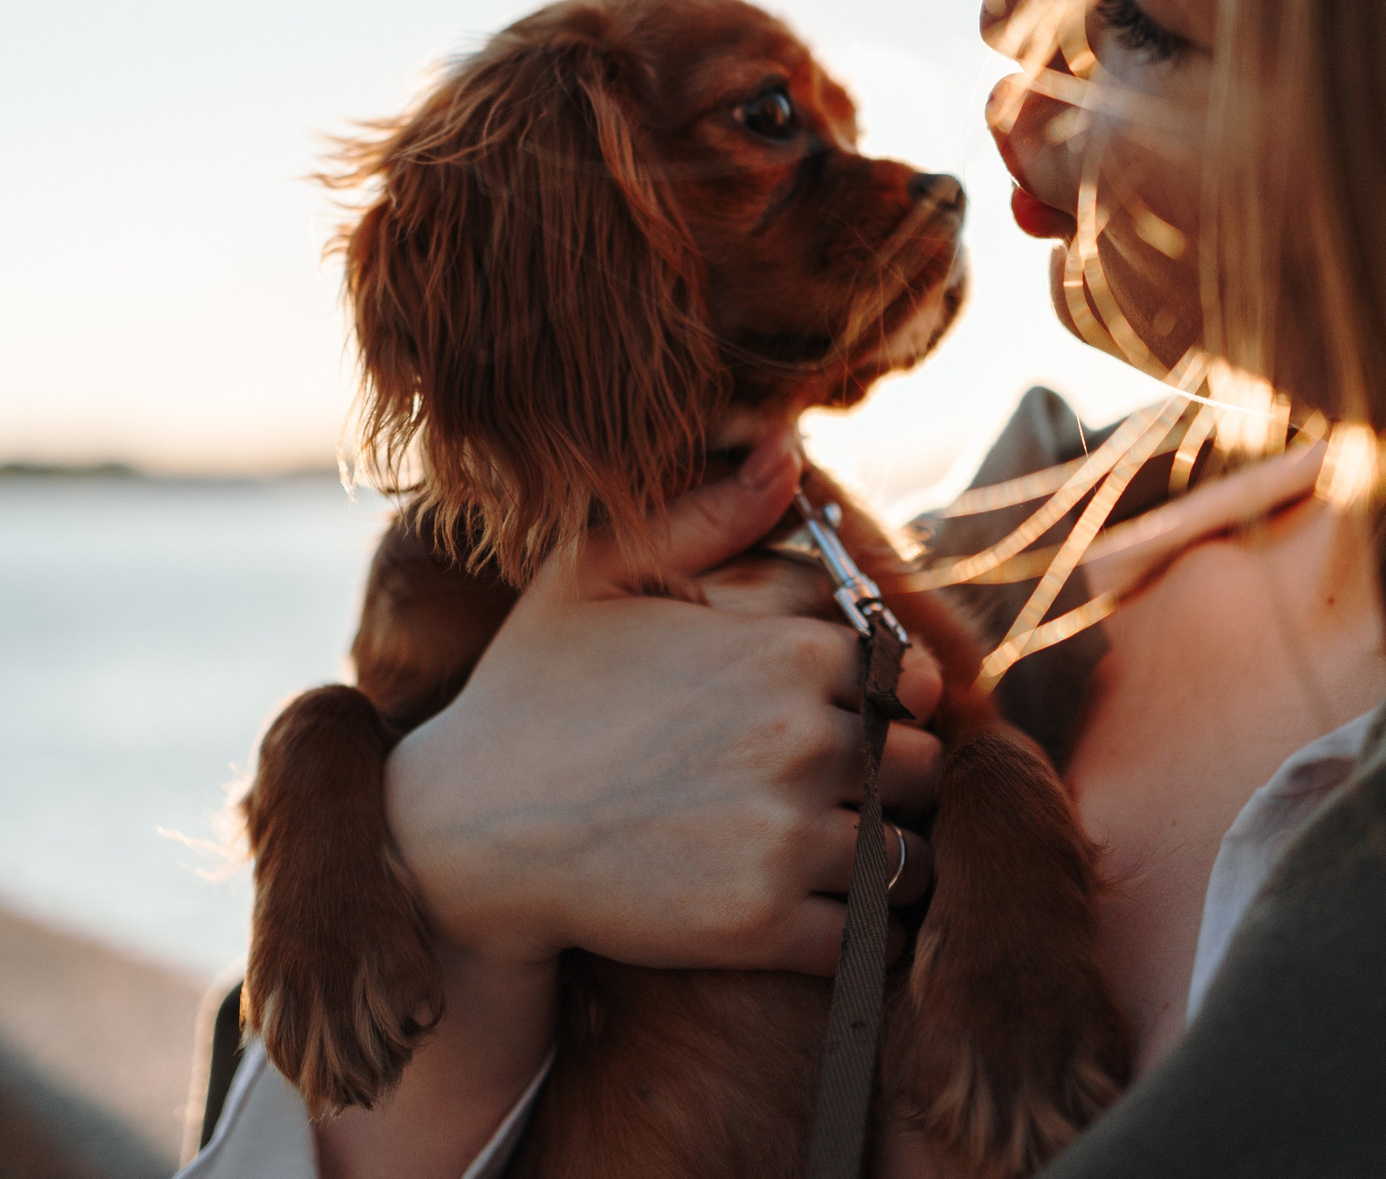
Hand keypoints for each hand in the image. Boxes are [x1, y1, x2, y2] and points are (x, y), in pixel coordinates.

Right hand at [388, 432, 944, 977]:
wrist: (461, 830)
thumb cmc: (531, 691)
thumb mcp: (596, 574)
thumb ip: (705, 514)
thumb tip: (788, 449)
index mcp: (786, 651)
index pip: (911, 674)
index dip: (892, 696)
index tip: (854, 715)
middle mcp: (801, 739)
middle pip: (924, 766)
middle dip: (897, 777)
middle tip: (850, 791)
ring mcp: (783, 836)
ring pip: (910, 856)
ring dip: (890, 858)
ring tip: (839, 855)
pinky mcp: (760, 925)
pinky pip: (864, 936)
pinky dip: (853, 930)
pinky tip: (808, 909)